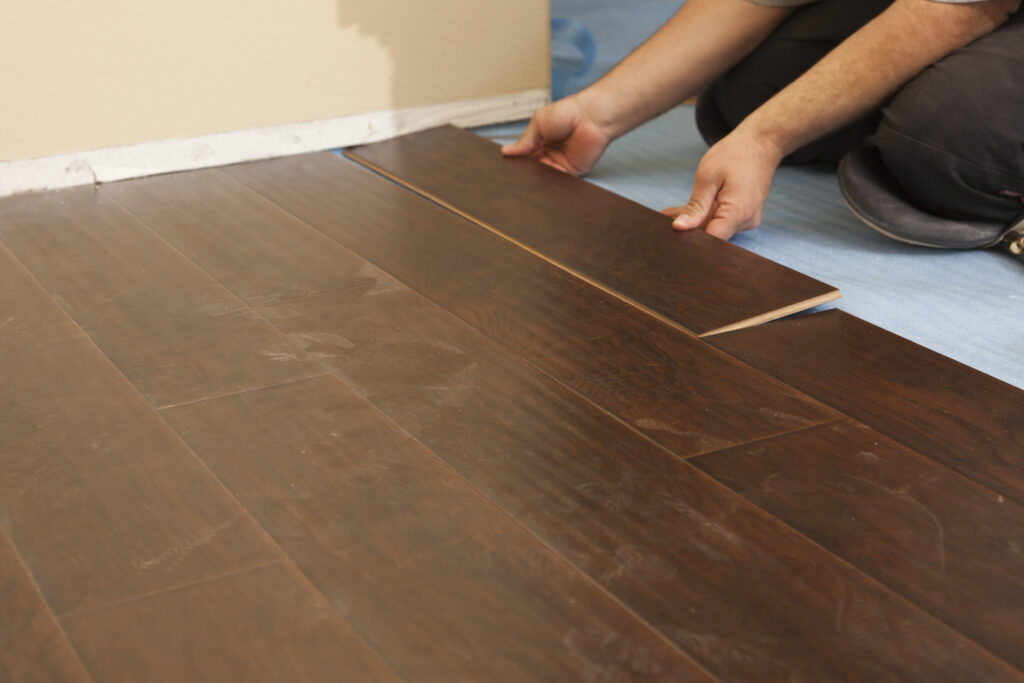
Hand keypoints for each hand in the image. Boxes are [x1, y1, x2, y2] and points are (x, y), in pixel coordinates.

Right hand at [501, 92, 613, 175]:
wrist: (590, 117)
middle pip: (533, 167)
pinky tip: (541, 178)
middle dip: (525, 170)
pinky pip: (558, 180)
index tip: (506, 165)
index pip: (526, 155)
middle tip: (514, 173)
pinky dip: (549, 181)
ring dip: (536, 177)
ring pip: (544, 176)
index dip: (517, 160)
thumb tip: (507, 151)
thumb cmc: (568, 112)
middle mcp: (551, 152)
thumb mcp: (538, 123)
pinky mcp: (572, 172)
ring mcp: (561, 163)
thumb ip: (524, 140)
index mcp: (542, 140)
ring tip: (525, 176)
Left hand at [662, 129, 782, 239]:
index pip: (710, 238)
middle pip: (712, 234)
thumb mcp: (707, 177)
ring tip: (672, 213)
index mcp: (738, 211)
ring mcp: (747, 219)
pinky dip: (706, 215)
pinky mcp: (745, 215)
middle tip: (666, 219)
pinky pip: (722, 220)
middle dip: (689, 228)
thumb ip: (695, 207)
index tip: (671, 230)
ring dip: (696, 221)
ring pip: (715, 227)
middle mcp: (746, 220)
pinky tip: (688, 211)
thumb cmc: (736, 154)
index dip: (690, 237)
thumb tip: (680, 227)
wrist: (761, 143)